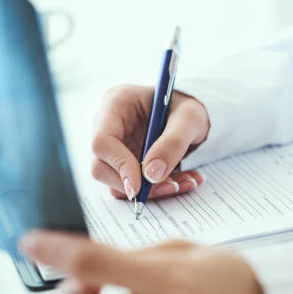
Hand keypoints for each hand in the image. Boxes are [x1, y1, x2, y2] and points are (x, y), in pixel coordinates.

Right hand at [91, 84, 209, 199]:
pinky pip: (132, 186)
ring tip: (185, 181)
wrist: (191, 116)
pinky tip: (181, 181)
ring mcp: (113, 147)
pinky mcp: (123, 164)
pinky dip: (157, 189)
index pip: (102, 141)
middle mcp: (108, 125)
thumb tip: (151, 174)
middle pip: (101, 166)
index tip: (142, 185)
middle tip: (171, 185)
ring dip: (152, 190)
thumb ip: (173, 143)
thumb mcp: (189, 118)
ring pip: (116, 182)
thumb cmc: (186, 108)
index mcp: (116, 103)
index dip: (119, 166)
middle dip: (136, 184)